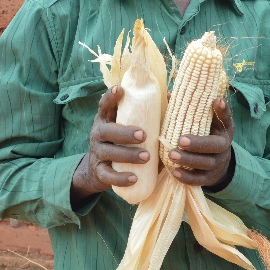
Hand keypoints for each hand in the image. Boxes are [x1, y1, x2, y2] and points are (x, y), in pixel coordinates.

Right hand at [71, 86, 148, 203]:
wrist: (99, 171)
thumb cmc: (124, 143)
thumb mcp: (131, 127)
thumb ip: (148, 115)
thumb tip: (172, 96)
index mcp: (106, 119)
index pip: (105, 105)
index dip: (110, 97)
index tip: (120, 90)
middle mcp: (98, 133)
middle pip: (107, 130)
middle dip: (125, 132)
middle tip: (143, 135)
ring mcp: (97, 153)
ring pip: (109, 152)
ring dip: (128, 154)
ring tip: (146, 157)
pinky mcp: (99, 172)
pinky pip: (108, 175)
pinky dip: (120, 178)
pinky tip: (134, 179)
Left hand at [168, 98, 234, 188]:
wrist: (218, 164)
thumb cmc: (207, 137)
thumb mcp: (207, 124)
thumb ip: (193, 110)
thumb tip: (170, 94)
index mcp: (223, 131)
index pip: (226, 120)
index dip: (222, 111)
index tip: (216, 101)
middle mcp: (223, 148)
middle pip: (213, 146)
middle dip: (197, 144)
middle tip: (180, 140)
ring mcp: (217, 164)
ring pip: (205, 164)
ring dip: (188, 160)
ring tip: (171, 155)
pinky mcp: (208, 178)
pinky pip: (198, 180)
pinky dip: (187, 177)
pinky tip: (174, 172)